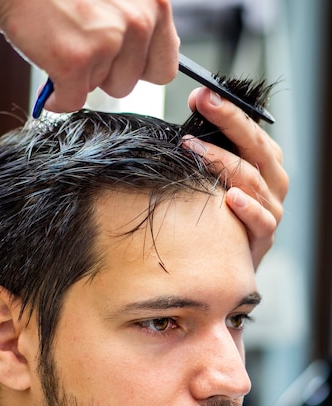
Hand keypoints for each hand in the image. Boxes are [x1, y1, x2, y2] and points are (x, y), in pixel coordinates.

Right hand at [0, 0, 178, 112]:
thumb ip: (138, 24)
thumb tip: (146, 66)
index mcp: (155, 3)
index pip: (164, 67)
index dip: (138, 70)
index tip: (119, 63)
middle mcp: (139, 20)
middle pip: (130, 83)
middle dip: (105, 73)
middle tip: (82, 44)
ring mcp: (108, 41)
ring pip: (102, 90)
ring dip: (82, 77)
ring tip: (65, 43)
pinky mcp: (76, 60)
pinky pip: (73, 101)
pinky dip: (58, 96)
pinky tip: (50, 70)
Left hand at [184, 87, 287, 268]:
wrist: (230, 261)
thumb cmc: (220, 214)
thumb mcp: (216, 179)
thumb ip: (208, 154)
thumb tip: (182, 122)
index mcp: (264, 161)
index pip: (250, 128)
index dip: (227, 110)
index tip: (202, 94)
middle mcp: (273, 180)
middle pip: (255, 146)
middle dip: (228, 121)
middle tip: (202, 103)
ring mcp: (271, 207)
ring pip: (253, 180)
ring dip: (223, 162)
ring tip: (195, 148)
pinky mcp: (265, 236)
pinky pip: (260, 219)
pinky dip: (247, 208)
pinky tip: (231, 198)